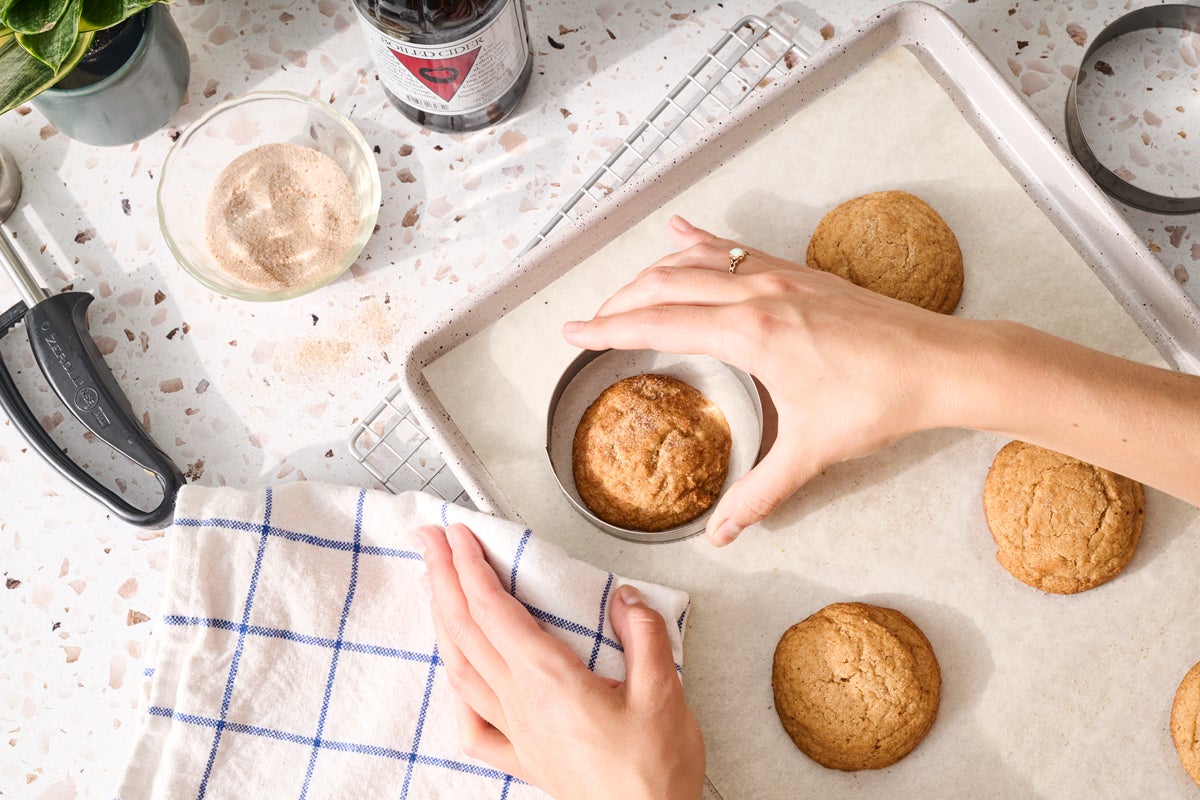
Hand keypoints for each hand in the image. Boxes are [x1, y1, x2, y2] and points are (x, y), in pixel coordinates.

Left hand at [414, 523, 705, 799]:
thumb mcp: (664, 692)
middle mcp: (521, 705)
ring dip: (440, 622)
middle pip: (465, 630)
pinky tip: (454, 679)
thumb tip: (625, 598)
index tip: (455, 535)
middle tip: (427, 542)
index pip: (493, 609)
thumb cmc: (652, 774)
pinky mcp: (524, 760)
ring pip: (461, 669)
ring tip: (431, 589)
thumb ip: (644, 635)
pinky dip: (456, 693)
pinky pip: (473, 724)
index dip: (469, 567)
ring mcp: (517, 734)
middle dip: (442, 579)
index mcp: (549, 680)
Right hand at [562, 215, 973, 544]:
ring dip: (653, 272)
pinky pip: (736, 247)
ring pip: (697, 260)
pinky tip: (679, 230)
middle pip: (665, 284)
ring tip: (624, 290)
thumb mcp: (811, 451)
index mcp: (749, 333)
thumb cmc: (879, 401)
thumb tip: (724, 535)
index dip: (608, 329)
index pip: (658, 323)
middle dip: (620, 301)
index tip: (574, 333)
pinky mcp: (799, 271)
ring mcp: (778, 275)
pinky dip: (700, 239)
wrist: (941, 363)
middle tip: (591, 323)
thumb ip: (760, 493)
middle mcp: (756, 293)